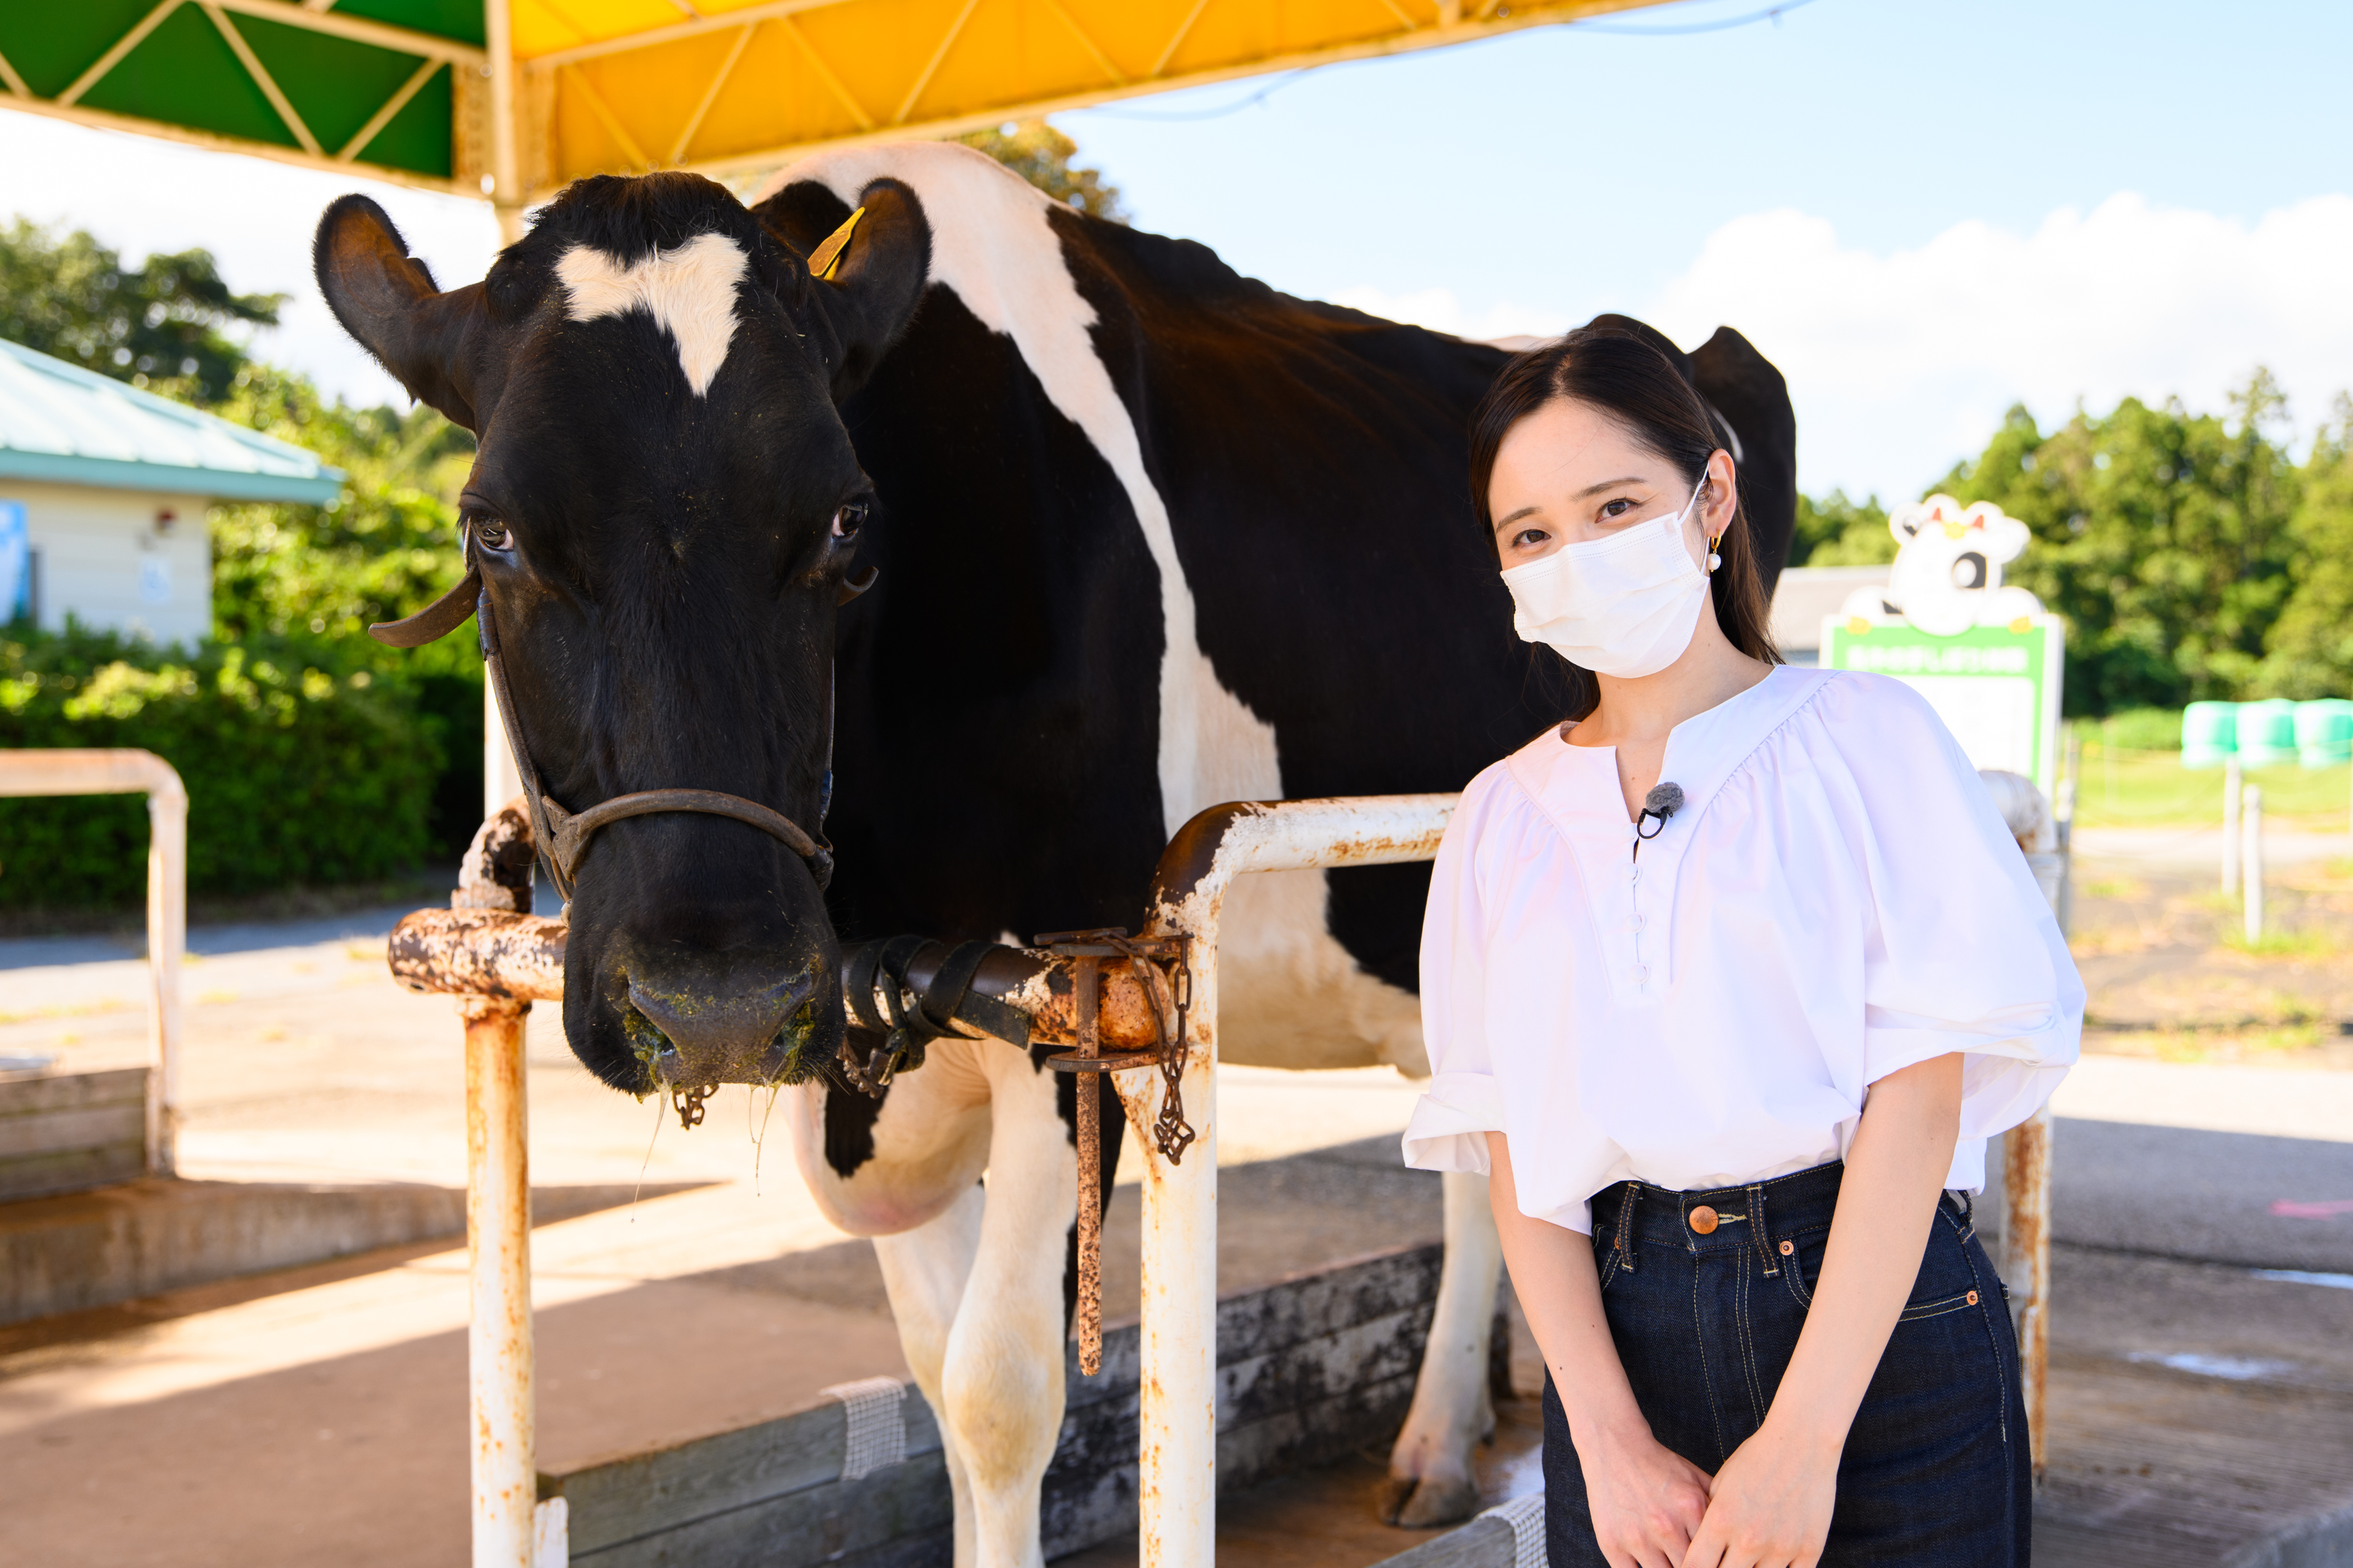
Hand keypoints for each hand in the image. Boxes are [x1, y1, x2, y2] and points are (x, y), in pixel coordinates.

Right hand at [1576, 1424, 1713, 1567]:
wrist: (1613, 1447)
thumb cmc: (1658, 1465)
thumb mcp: (1695, 1478)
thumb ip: (1717, 1506)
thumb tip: (1736, 1533)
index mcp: (1691, 1508)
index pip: (1713, 1555)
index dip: (1714, 1561)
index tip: (1712, 1560)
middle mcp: (1666, 1525)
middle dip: (1693, 1566)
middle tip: (1689, 1560)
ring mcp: (1637, 1537)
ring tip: (1669, 1561)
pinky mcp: (1612, 1544)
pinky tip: (1648, 1564)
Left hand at [1680, 1420, 1836, 1567]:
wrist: (1802, 1443)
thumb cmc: (1755, 1460)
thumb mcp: (1720, 1486)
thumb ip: (1710, 1523)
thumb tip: (1702, 1552)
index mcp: (1721, 1521)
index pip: (1696, 1567)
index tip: (1695, 1567)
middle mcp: (1748, 1539)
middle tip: (1725, 1560)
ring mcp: (1781, 1548)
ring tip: (1749, 1558)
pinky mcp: (1809, 1550)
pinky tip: (1772, 1561)